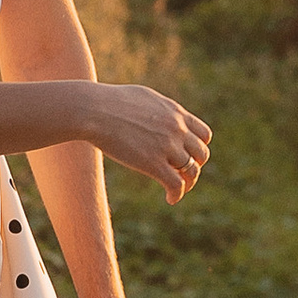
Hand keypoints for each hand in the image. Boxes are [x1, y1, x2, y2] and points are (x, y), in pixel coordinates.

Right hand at [72, 84, 211, 201]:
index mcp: (175, 113)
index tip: (188, 156)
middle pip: (201, 154)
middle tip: (182, 174)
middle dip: (194, 166)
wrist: (94, 110)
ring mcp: (167, 146)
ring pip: (191, 171)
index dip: (198, 148)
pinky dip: (177, 194)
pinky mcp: (153, 163)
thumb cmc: (110, 102)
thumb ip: (157, 109)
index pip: (203, 134)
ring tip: (176, 190)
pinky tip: (170, 199)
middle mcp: (176, 129)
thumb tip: (156, 115)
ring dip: (187, 183)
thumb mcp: (143, 97)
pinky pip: (176, 184)